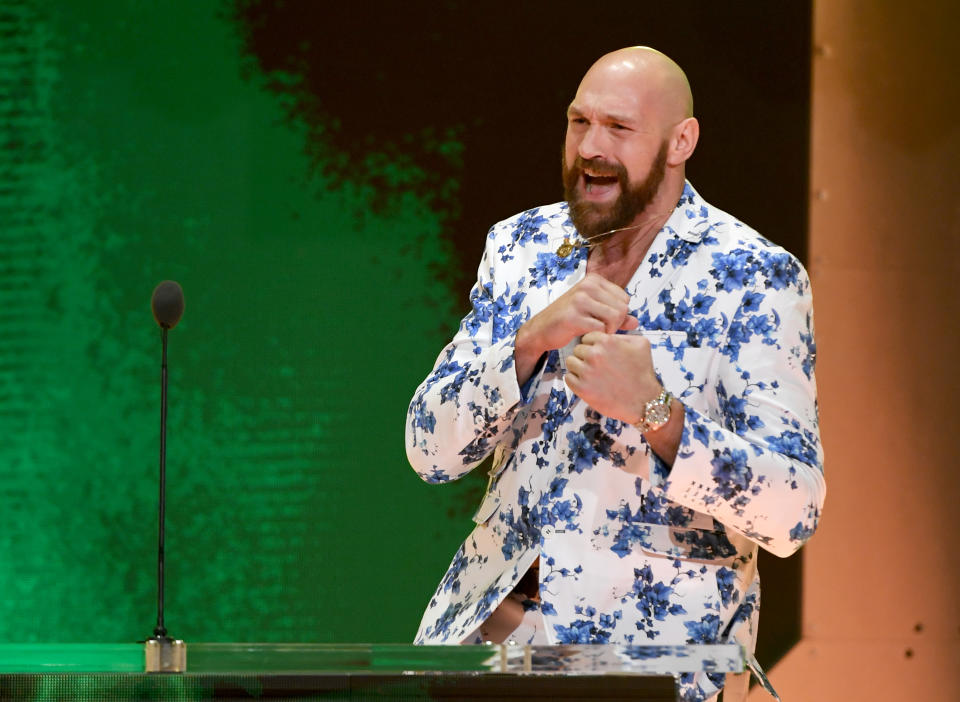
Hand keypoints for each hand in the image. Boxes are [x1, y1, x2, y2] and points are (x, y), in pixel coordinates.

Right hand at [514, 274, 637, 383]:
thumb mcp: (593, 313)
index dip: (619, 314)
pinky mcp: (573, 316)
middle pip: (622, 308)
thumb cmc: (567, 320)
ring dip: (609, 330)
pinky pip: (601, 328)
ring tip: (596, 333)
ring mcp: (579, 300)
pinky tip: (587, 336)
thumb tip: (636, 322)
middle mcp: (587, 286)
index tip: (605, 321)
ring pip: (615, 317)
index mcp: (593, 280)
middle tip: (601, 330)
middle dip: (616, 324)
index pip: (625, 298)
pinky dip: (598, 336)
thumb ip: (616, 316)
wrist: (540, 330)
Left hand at [564, 331, 661, 423]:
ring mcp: (587, 372)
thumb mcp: (641, 345)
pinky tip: (588, 383)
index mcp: (607, 342)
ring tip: (591, 375)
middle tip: (596, 366)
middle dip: (585, 356)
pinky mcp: (582, 388)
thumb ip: (624, 334)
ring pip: (571, 362)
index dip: (593, 345)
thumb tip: (612, 330)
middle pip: (577, 349)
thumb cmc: (643, 374)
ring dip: (578, 367)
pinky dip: (575, 380)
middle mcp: (595, 355)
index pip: (587, 337)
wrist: (644, 401)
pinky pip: (568, 378)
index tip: (599, 353)